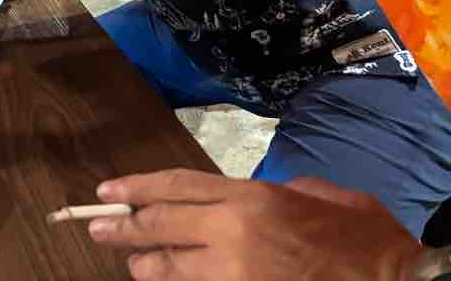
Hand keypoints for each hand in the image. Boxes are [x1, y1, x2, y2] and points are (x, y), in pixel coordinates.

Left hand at [87, 169, 422, 280]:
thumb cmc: (362, 239)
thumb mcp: (315, 196)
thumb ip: (271, 192)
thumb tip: (243, 198)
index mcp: (250, 196)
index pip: (175, 186)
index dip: (136, 188)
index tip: (106, 192)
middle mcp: (233, 230)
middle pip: (162, 225)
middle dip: (124, 228)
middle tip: (97, 229)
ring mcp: (237, 272)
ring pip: (171, 268)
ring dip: (147, 265)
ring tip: (133, 264)